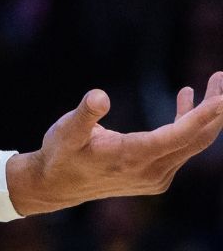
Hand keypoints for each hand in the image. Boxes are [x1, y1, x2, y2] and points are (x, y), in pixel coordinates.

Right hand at [6, 71, 222, 215]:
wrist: (56, 184)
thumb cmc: (60, 153)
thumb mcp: (66, 131)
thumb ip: (85, 114)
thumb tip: (100, 95)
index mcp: (133, 157)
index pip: (179, 136)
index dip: (203, 116)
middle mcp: (152, 171)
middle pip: (196, 139)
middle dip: (215, 110)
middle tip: (221, 77)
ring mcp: (157, 176)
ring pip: (192, 143)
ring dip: (206, 115)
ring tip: (213, 83)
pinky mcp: (156, 175)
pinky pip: (182, 147)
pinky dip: (189, 124)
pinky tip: (184, 98)